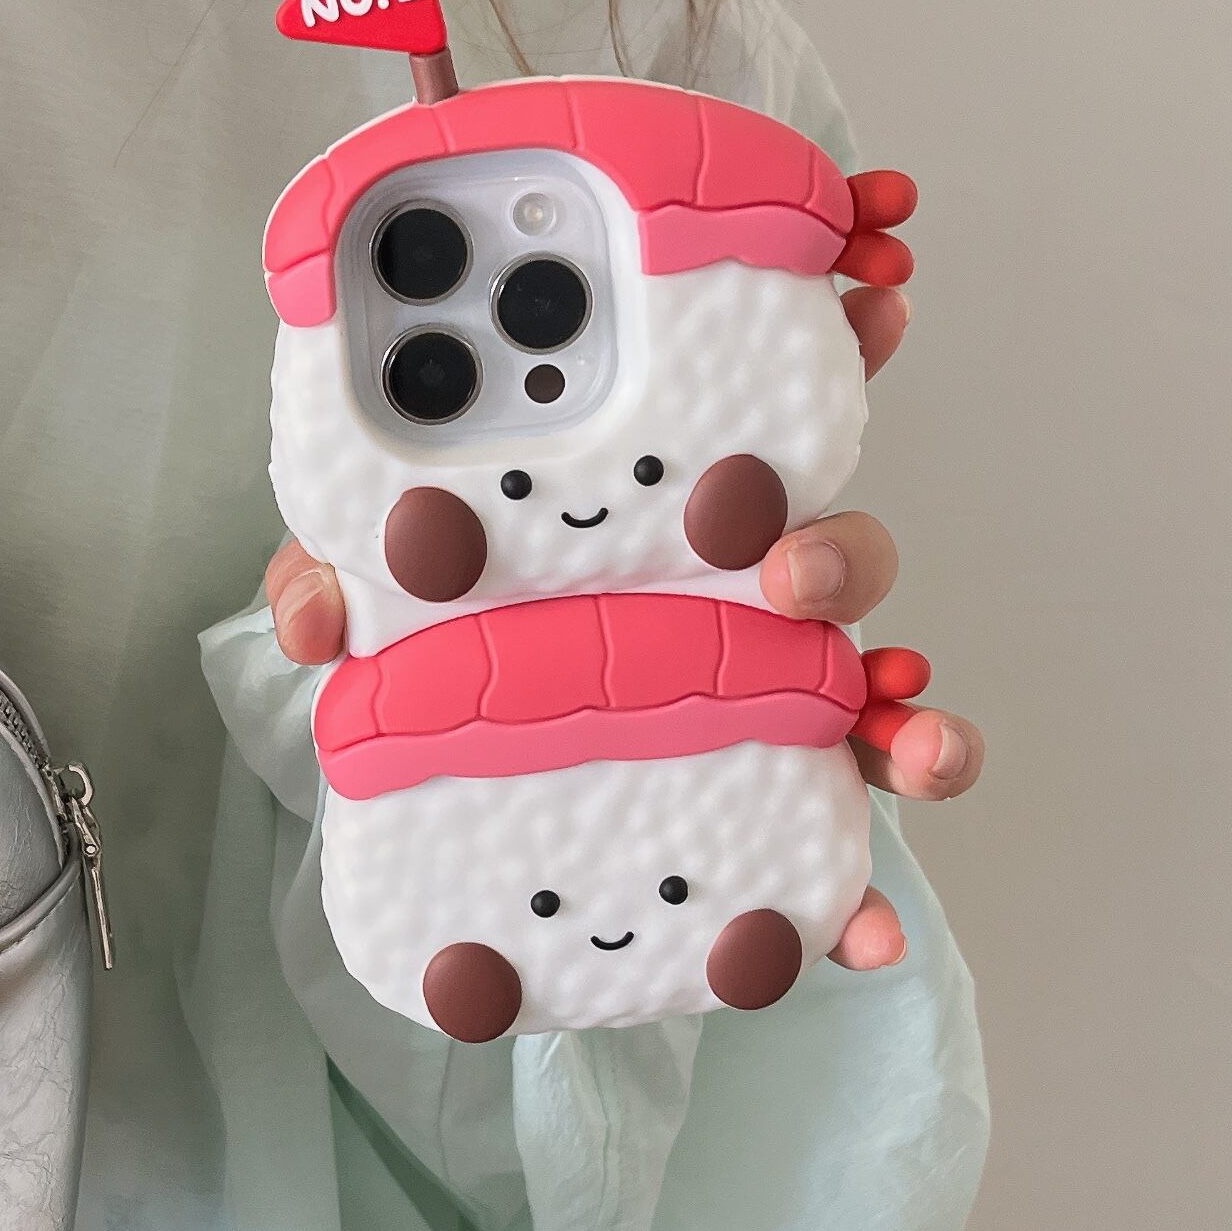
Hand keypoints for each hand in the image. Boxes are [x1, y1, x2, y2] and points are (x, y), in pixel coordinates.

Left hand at [263, 282, 984, 972]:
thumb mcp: (363, 576)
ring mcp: (750, 708)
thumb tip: (318, 624)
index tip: (871, 292)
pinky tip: (866, 938)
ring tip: (913, 749)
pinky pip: (828, 855)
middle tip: (790, 567)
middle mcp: (722, 598)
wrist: (425, 779)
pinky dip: (862, 900)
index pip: (753, 412)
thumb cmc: (417, 629)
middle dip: (840, 549)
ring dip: (913, 718)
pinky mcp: (748, 820)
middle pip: (829, 553)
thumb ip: (333, 568)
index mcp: (649, 505)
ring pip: (867, 700)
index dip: (830, 344)